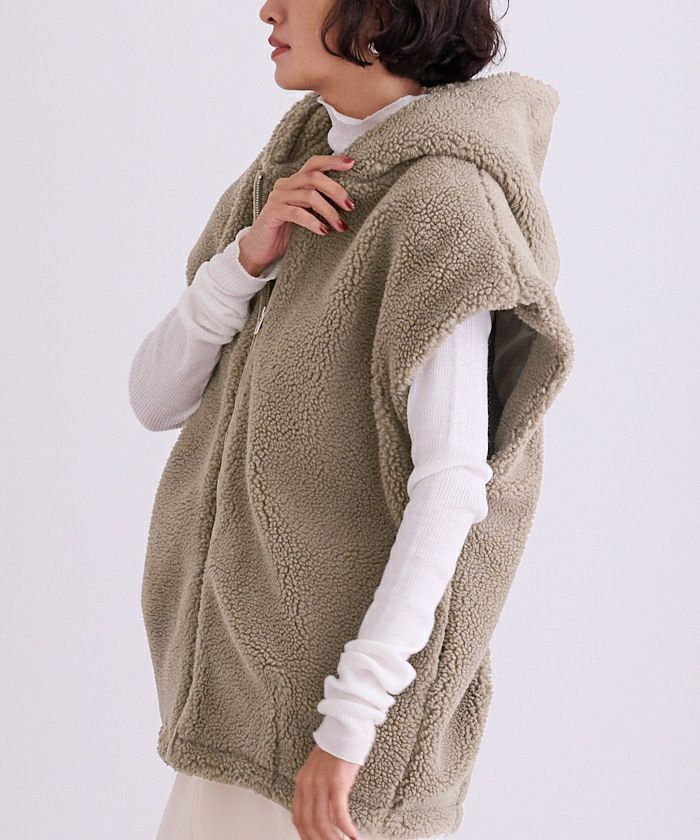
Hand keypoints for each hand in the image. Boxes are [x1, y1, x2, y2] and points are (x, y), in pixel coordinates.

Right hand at [238, 154, 355, 275]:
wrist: (261, 251)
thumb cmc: (287, 233)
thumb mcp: (307, 215)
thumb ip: (320, 204)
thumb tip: (348, 202)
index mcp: (294, 182)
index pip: (314, 164)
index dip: (332, 161)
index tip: (351, 163)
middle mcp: (285, 185)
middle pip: (314, 177)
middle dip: (336, 190)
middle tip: (350, 206)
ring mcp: (277, 198)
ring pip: (309, 195)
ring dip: (329, 211)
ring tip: (340, 225)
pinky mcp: (272, 212)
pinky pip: (296, 213)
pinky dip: (313, 222)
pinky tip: (323, 231)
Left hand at [292, 744, 361, 839]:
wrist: (345, 729)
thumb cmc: (336, 750)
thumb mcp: (320, 773)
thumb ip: (319, 795)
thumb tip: (328, 819)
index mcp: (301, 783)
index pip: (298, 819)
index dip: (306, 836)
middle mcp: (308, 785)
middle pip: (308, 824)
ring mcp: (321, 784)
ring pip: (322, 822)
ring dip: (333, 839)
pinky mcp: (337, 781)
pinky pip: (339, 812)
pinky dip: (345, 827)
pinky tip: (353, 835)